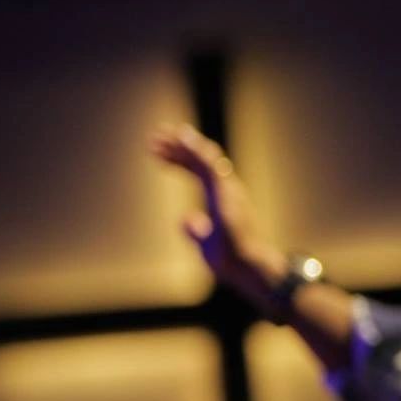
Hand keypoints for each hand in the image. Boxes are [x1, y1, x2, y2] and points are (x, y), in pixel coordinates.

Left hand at [148, 123, 287, 306]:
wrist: (246, 266)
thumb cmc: (231, 259)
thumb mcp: (205, 243)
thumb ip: (196, 231)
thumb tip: (185, 220)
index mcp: (221, 198)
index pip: (197, 172)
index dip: (178, 161)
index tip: (157, 154)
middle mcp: (227, 189)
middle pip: (199, 160)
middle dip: (177, 147)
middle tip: (155, 136)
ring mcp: (227, 188)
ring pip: (203, 158)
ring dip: (182, 145)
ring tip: (161, 134)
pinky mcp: (226, 191)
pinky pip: (210, 165)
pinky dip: (195, 150)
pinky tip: (181, 139)